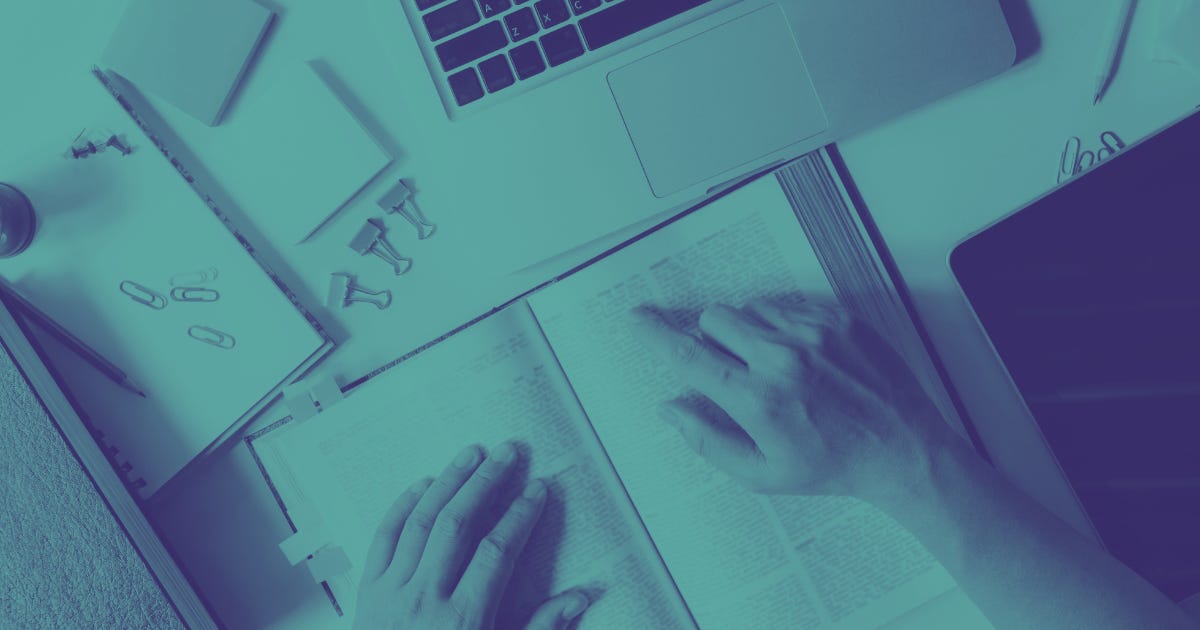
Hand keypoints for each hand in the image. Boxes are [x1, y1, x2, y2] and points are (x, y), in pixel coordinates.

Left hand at [353, 442, 589, 629]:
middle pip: (458, 524)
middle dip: (486, 482)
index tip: (538, 489)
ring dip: (448, 482)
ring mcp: (392, 594)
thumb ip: (540, 629)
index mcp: (464, 621)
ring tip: (471, 454)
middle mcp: (425, 600)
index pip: (497, 552)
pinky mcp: (368, 593)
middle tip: (508, 451)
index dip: (520, 516)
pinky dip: (402, 507)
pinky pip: (383, 538)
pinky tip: (422, 485)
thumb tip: (581, 596)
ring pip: (421, 522)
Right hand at [629, 300, 959, 505]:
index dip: (656, 334)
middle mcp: (782, 360)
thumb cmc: (833, 465)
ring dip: (746, 331)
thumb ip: (708, 440)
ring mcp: (812, 334)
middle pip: (713, 320)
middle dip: (711, 340)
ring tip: (773, 365)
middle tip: (733, 369)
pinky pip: (785, 304)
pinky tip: (801, 357)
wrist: (902, 447)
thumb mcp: (763, 473)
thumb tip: (671, 408)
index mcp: (758, 400)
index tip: (638, 318)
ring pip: (748, 308)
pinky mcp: (837, 319)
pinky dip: (781, 325)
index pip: (689, 356)